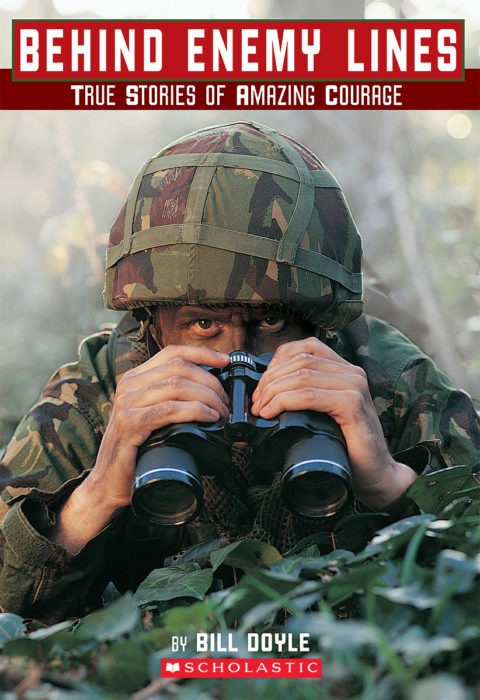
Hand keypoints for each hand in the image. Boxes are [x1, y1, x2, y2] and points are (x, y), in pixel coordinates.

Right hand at [48, 346, 229, 551]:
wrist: (109, 483)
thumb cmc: (138, 450)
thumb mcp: (154, 417)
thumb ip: (173, 399)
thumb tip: (212, 392)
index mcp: (136, 378)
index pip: (172, 352)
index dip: (202, 353)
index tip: (226, 361)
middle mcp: (129, 385)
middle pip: (179, 368)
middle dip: (211, 382)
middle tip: (226, 403)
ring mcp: (126, 403)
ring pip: (177, 385)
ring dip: (207, 398)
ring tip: (221, 413)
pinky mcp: (129, 424)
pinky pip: (168, 409)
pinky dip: (194, 411)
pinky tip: (209, 418)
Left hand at [251, 337, 416, 508]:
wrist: (376, 474)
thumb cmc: (347, 447)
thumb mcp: (325, 414)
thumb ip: (307, 397)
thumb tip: (265, 393)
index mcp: (345, 370)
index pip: (305, 348)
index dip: (277, 362)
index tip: (262, 387)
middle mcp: (353, 373)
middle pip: (300, 360)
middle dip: (270, 380)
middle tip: (256, 403)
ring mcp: (355, 386)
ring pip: (302, 375)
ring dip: (273, 391)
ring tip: (260, 410)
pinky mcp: (353, 405)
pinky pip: (309, 395)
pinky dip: (284, 402)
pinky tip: (271, 413)